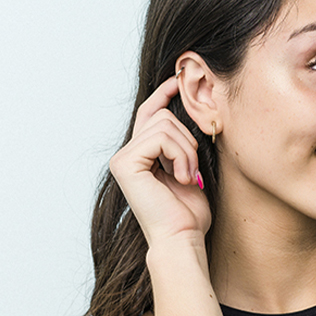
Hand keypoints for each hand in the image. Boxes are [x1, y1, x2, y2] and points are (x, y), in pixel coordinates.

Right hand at [109, 76, 210, 246]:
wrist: (182, 238)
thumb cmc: (190, 211)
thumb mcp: (191, 167)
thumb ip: (183, 141)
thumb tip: (193, 106)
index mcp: (140, 155)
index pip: (150, 112)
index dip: (164, 93)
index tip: (179, 78)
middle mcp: (126, 154)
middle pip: (162, 115)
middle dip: (187, 139)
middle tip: (192, 172)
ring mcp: (122, 158)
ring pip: (164, 124)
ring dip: (187, 150)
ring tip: (187, 178)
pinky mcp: (125, 163)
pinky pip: (160, 137)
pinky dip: (179, 155)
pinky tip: (181, 179)